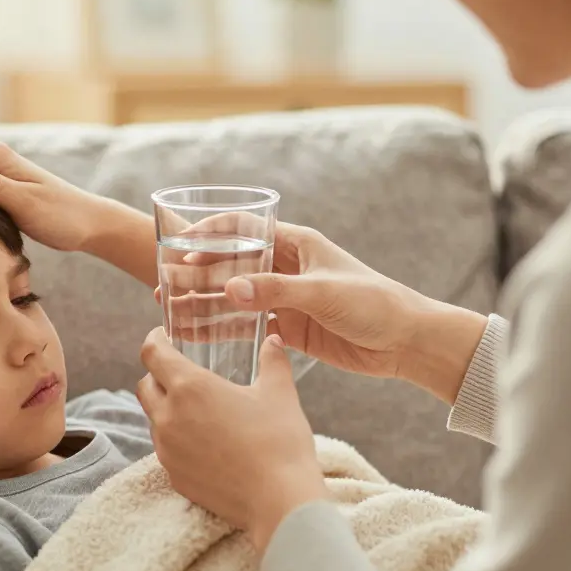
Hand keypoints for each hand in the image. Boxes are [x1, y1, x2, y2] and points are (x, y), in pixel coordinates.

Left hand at [136, 329, 327, 550]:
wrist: (279, 501)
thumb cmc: (280, 442)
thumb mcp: (280, 392)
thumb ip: (272, 360)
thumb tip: (273, 339)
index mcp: (190, 387)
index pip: (152, 353)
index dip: (154, 340)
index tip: (162, 335)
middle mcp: (169, 416)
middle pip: (145, 385)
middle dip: (157, 374)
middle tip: (181, 372)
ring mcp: (167, 449)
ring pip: (153, 418)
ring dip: (166, 408)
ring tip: (197, 409)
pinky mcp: (173, 475)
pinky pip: (164, 448)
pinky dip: (176, 438)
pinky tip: (203, 441)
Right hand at [161, 222, 488, 404]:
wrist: (405, 341)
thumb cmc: (373, 303)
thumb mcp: (322, 292)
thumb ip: (275, 291)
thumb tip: (229, 290)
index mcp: (297, 243)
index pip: (244, 229)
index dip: (210, 236)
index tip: (181, 251)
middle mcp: (286, 267)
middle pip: (232, 264)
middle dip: (198, 273)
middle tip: (165, 285)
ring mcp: (285, 297)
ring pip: (235, 296)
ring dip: (205, 301)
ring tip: (171, 310)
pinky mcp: (289, 327)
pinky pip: (248, 325)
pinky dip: (223, 329)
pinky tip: (197, 335)